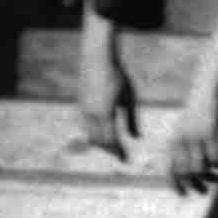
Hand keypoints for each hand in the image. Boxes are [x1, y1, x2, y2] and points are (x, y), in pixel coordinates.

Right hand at [75, 41, 136, 158]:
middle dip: (111, 151)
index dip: (118, 152)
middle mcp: (91, 114)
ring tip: (115, 148)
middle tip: (123, 157)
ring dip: (102, 144)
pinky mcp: (80, 106)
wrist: (97, 58)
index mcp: (105, 112)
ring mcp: (83, 110)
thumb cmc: (117, 76)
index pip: (111, 140)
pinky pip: (86, 127)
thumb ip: (132, 119)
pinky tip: (105, 135)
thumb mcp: (129, 97)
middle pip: (99, 141)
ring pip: (90, 136)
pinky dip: (95, 134)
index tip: (126, 159)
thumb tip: (137, 138)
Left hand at [164, 89, 217, 194]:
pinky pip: (215, 159)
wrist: (206, 89)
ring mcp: (195, 137)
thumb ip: (183, 144)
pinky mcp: (210, 134)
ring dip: (211, 178)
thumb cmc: (197, 110)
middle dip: (195, 185)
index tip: (184, 194)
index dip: (175, 185)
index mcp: (173, 140)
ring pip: (201, 169)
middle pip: (186, 174)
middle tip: (203, 191)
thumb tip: (188, 167)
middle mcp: (181, 141)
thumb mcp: (184, 127)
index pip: (170, 169)